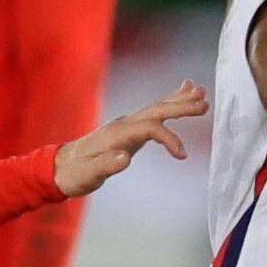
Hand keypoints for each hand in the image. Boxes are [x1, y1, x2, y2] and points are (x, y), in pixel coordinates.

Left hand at [52, 82, 206, 196]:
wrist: (60, 166)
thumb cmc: (74, 174)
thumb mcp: (86, 175)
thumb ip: (105, 166)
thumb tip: (125, 158)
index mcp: (116, 134)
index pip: (149, 129)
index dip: (168, 138)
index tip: (182, 155)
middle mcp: (123, 124)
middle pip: (156, 110)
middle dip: (181, 106)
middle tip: (205, 102)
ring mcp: (127, 124)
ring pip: (157, 107)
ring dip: (178, 99)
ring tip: (201, 90)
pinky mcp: (130, 129)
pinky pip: (154, 113)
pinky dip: (169, 102)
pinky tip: (182, 92)